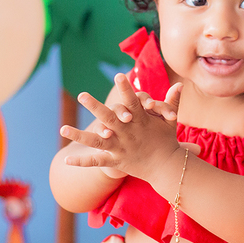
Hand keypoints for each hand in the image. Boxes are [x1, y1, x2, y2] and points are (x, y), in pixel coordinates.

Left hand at [61, 74, 182, 181]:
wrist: (166, 167)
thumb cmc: (166, 140)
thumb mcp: (169, 120)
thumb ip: (172, 102)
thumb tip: (180, 84)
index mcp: (140, 120)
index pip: (132, 102)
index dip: (126, 89)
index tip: (119, 75)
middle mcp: (128, 133)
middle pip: (109, 118)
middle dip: (95, 106)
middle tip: (82, 95)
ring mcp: (120, 148)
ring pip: (97, 141)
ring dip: (79, 135)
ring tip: (62, 128)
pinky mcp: (116, 161)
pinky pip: (96, 161)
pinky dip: (81, 162)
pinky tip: (65, 159)